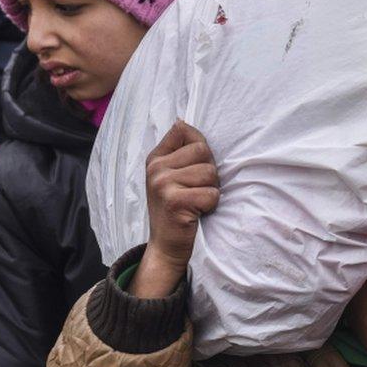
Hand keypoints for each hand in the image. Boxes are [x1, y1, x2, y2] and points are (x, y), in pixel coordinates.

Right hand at [130, 120, 218, 298]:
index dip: (200, 148)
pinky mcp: (174, 201)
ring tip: (196, 202)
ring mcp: (162, 184)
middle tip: (197, 190)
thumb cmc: (176, 208)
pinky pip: (211, 194)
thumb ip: (179, 149)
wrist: (166, 246)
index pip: (185, 131)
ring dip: (211, 190)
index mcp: (155, 158)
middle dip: (209, 172)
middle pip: (203, 151)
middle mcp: (155, 168)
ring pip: (210, 173)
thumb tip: (182, 121)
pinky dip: (210, 205)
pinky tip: (196, 213)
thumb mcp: (171, 176)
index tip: (193, 169)